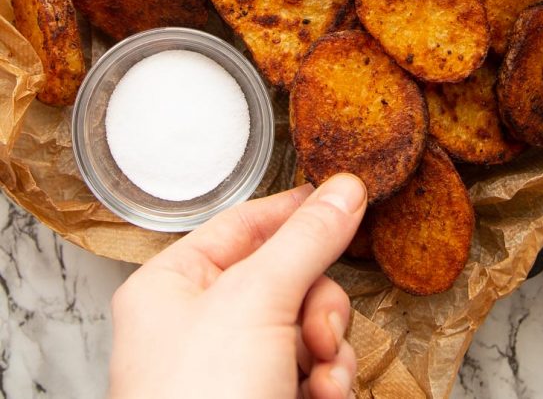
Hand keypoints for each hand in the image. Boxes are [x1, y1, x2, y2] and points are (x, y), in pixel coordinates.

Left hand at [107, 175, 366, 398]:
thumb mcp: (256, 301)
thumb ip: (307, 239)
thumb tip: (346, 188)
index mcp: (172, 287)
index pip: (243, 224)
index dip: (295, 211)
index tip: (344, 196)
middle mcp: (198, 325)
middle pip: (285, 277)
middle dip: (316, 303)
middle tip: (321, 327)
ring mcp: (232, 370)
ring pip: (306, 326)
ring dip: (329, 347)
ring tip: (323, 375)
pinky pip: (312, 369)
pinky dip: (328, 380)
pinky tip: (324, 396)